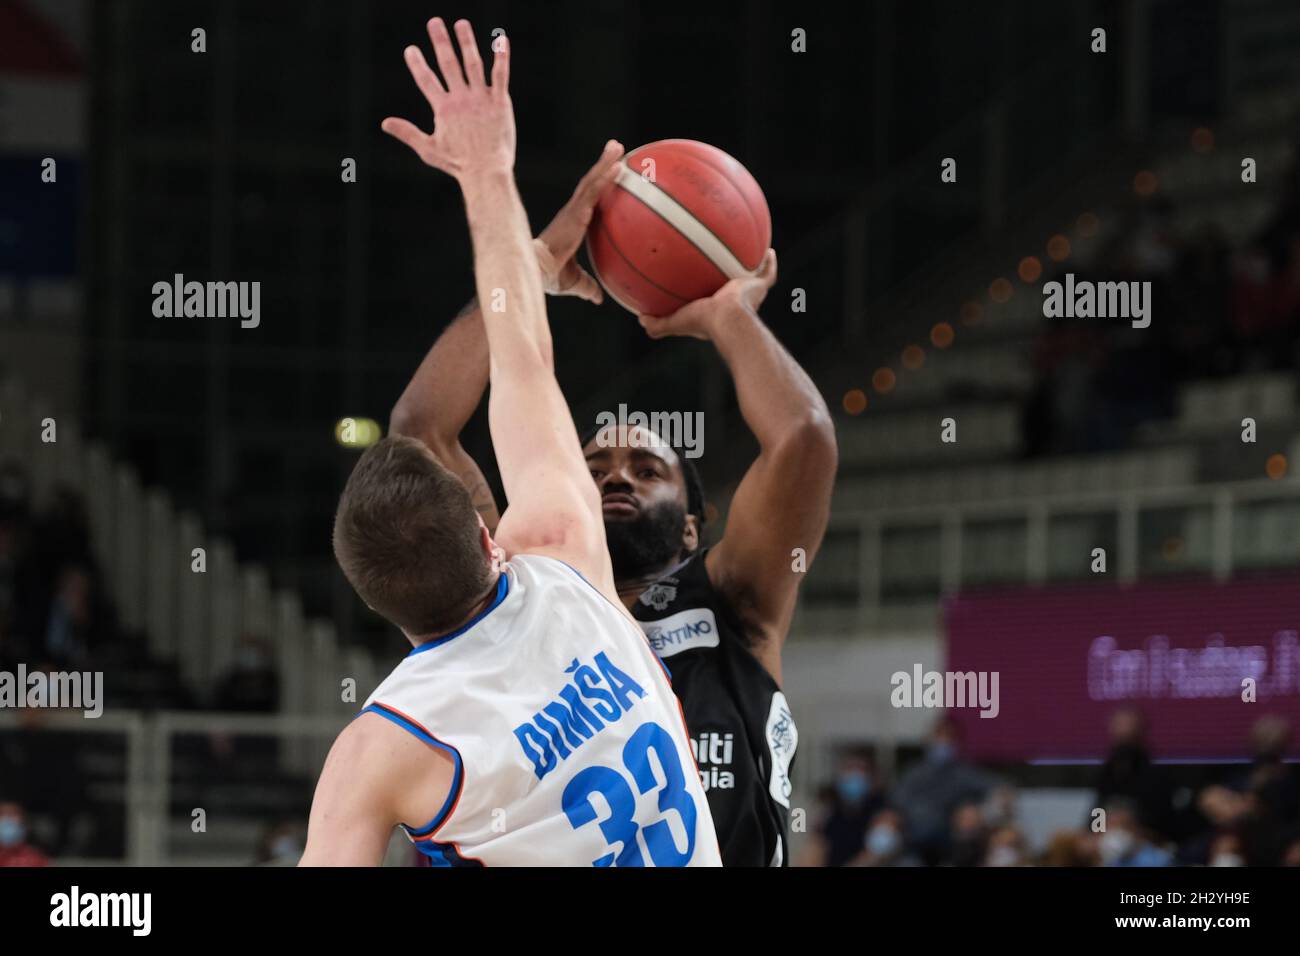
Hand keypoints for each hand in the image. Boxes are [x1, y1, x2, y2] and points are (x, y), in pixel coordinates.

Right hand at [380, 18, 513, 181]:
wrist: (486, 171)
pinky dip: (502, 57)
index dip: (417, 63)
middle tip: (434, 22)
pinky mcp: (500, 102)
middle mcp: (461, 99)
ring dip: (467, 42)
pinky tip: (502, 40)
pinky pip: (501, 75)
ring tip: (461, 23)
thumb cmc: (457, 164)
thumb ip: (407, 132)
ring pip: (473, 64)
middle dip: (440, 41)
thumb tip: (384, 123)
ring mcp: (481, 99)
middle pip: (448, 63)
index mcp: (443, 108)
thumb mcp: (428, 149)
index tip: (410, 49)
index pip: (426, 80)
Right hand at [534, 140, 624, 302]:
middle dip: (602, 165)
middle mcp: (572, 212)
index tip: (607, 174)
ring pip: (592, 181)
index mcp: (571, 224)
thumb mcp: (574, 282)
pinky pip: (595, 191)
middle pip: (590, 183)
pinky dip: (606, 176)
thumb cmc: (550, 276)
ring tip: (617, 146)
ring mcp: (574, 210)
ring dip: (605, 162)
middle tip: (616, 148)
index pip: (587, 201)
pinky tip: (619, 165)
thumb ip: (587, 286)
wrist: (538, 272)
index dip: (597, 186)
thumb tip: (597, 298)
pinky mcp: (576, 212)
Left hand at [638, 248, 777, 339]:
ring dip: (753, 270)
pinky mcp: (760, 287)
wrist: (728, 319)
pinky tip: (768, 250)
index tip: (707, 288)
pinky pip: (767, 272)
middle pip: (736, 290)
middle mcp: (737, 304)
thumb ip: (658, 323)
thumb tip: (641, 318)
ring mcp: (750, 295)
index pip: (715, 302)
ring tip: (752, 254)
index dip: (711, 297)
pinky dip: (769, 262)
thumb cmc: (703, 322)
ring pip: (754, 280)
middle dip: (734, 282)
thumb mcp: (676, 322)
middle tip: (729, 269)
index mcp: (718, 312)